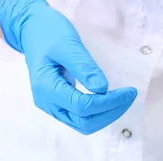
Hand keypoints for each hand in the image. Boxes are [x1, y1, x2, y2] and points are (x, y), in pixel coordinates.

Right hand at [0, 0, 136, 133]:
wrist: (33, 32)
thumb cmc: (49, 34)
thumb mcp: (68, 44)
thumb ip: (83, 67)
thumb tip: (102, 89)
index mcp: (46, 88)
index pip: (82, 107)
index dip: (108, 102)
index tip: (128, 91)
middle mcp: (47, 103)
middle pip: (84, 122)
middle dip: (110, 112)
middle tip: (129, 96)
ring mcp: (51, 107)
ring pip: (83, 125)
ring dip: (106, 116)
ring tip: (123, 99)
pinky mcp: (58, 105)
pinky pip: (81, 118)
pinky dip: (98, 113)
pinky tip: (110, 101)